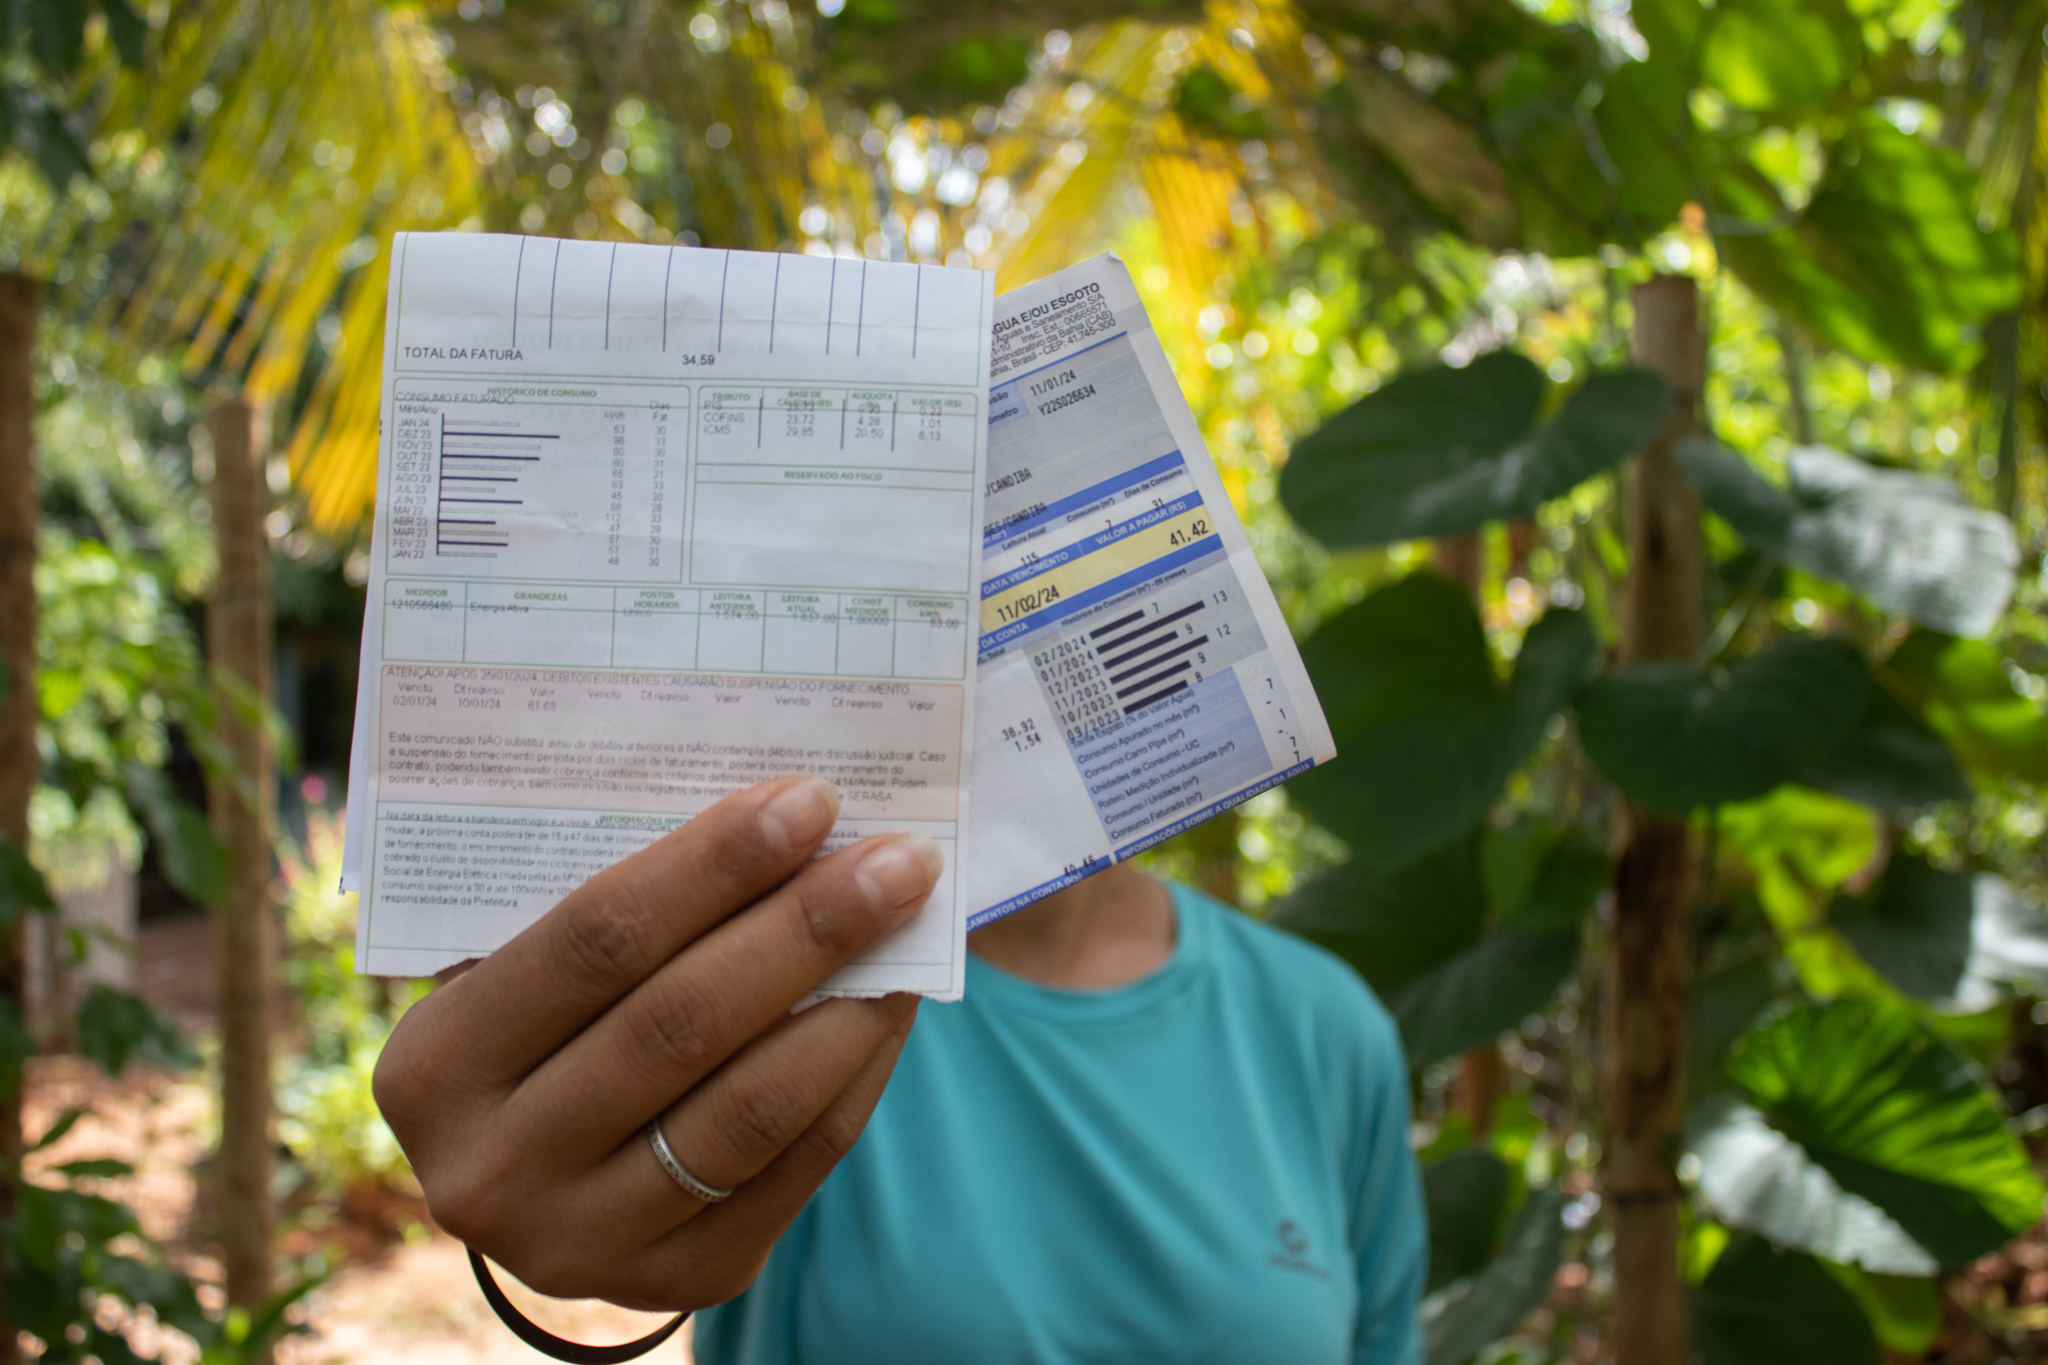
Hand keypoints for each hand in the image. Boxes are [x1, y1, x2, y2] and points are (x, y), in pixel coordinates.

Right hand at [372, 777, 934, 1310]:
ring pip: (750, 1108)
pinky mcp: (684, 1280)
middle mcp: (495, 1171)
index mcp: (435, 1066)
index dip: (712, 867)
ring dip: (849, 1002)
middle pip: (681, 1024)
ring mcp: (587, 1243)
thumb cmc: (552, 1026)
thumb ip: (619, 910)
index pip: (594, 942)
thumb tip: (783, 819)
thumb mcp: (528, 970)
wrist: (543, 1181)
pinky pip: (799, 1166)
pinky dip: (859, 1073)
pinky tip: (892, 1004)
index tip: (809, 803)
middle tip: (896, 858)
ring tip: (911, 924)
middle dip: (805, 927)